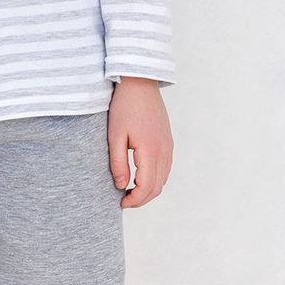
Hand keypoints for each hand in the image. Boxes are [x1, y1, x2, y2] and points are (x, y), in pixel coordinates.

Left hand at [107, 77, 173, 208]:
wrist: (139, 82)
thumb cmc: (124, 106)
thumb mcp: (115, 134)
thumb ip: (118, 162)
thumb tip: (121, 186)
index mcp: (150, 150)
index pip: (147, 187)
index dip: (134, 200)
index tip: (121, 202)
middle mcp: (164, 150)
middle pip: (157, 187)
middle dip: (142, 199)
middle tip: (125, 200)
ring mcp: (168, 145)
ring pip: (164, 179)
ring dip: (149, 190)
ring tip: (131, 190)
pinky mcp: (168, 140)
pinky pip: (166, 168)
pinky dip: (156, 178)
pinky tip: (141, 176)